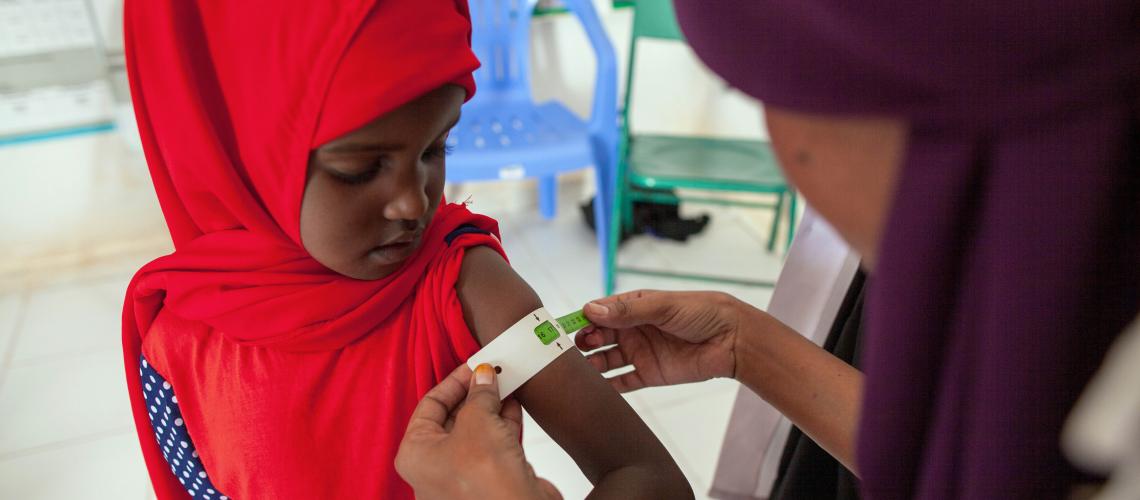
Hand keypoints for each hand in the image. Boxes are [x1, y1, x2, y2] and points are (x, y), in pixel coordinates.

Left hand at [396, 363, 561, 499]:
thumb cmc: (485, 480)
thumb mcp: (478, 420)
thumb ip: (480, 393)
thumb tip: (484, 375)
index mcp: (416, 453)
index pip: (430, 405)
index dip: (454, 382)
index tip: (474, 365)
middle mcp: (434, 466)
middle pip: (453, 417)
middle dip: (475, 393)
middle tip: (493, 370)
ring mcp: (463, 476)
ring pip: (476, 430)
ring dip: (492, 405)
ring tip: (506, 381)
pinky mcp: (490, 480)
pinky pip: (493, 444)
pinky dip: (503, 423)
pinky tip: (514, 403)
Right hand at [576, 289, 746, 391]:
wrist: (733, 340)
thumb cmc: (702, 312)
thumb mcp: (663, 306)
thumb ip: (628, 310)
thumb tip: (592, 310)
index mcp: (634, 306)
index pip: (600, 313)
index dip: (582, 319)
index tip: (566, 328)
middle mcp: (633, 329)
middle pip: (598, 337)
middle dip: (583, 343)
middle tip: (574, 350)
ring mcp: (640, 353)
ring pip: (606, 360)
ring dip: (591, 365)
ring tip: (580, 371)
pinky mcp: (649, 374)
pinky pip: (623, 382)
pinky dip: (608, 386)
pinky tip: (594, 389)